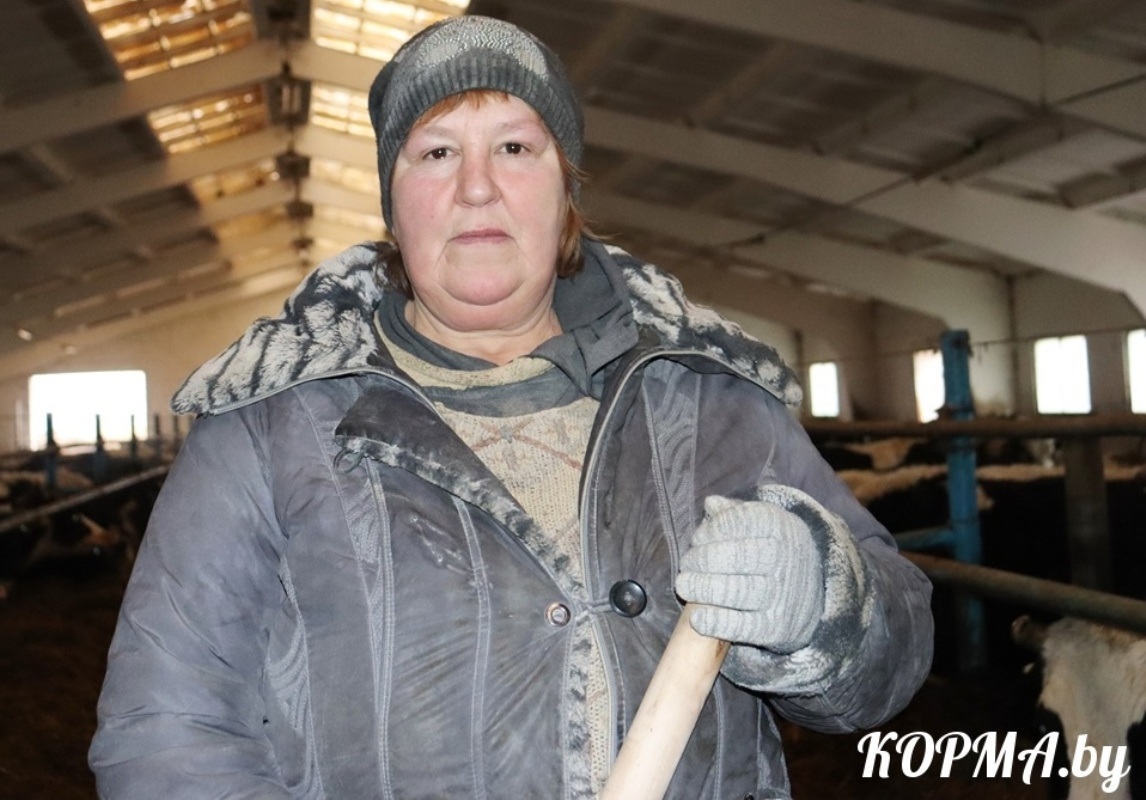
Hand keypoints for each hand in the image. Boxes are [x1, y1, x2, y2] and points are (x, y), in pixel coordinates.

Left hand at [677, 494, 823, 653]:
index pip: (743, 523)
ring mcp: (782, 596)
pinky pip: (743, 627)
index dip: (714, 530)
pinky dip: (717, 623)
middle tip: (687, 564)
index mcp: (781, 528)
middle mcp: (786, 561)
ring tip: (684, 585)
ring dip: (704, 589)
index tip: (698, 538)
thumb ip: (735, 514)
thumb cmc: (773, 551)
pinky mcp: (776, 628)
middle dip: (705, 559)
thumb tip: (711, 504)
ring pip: (738, 591)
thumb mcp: (762, 526)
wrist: (811, 594)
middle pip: (739, 557)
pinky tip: (697, 618)